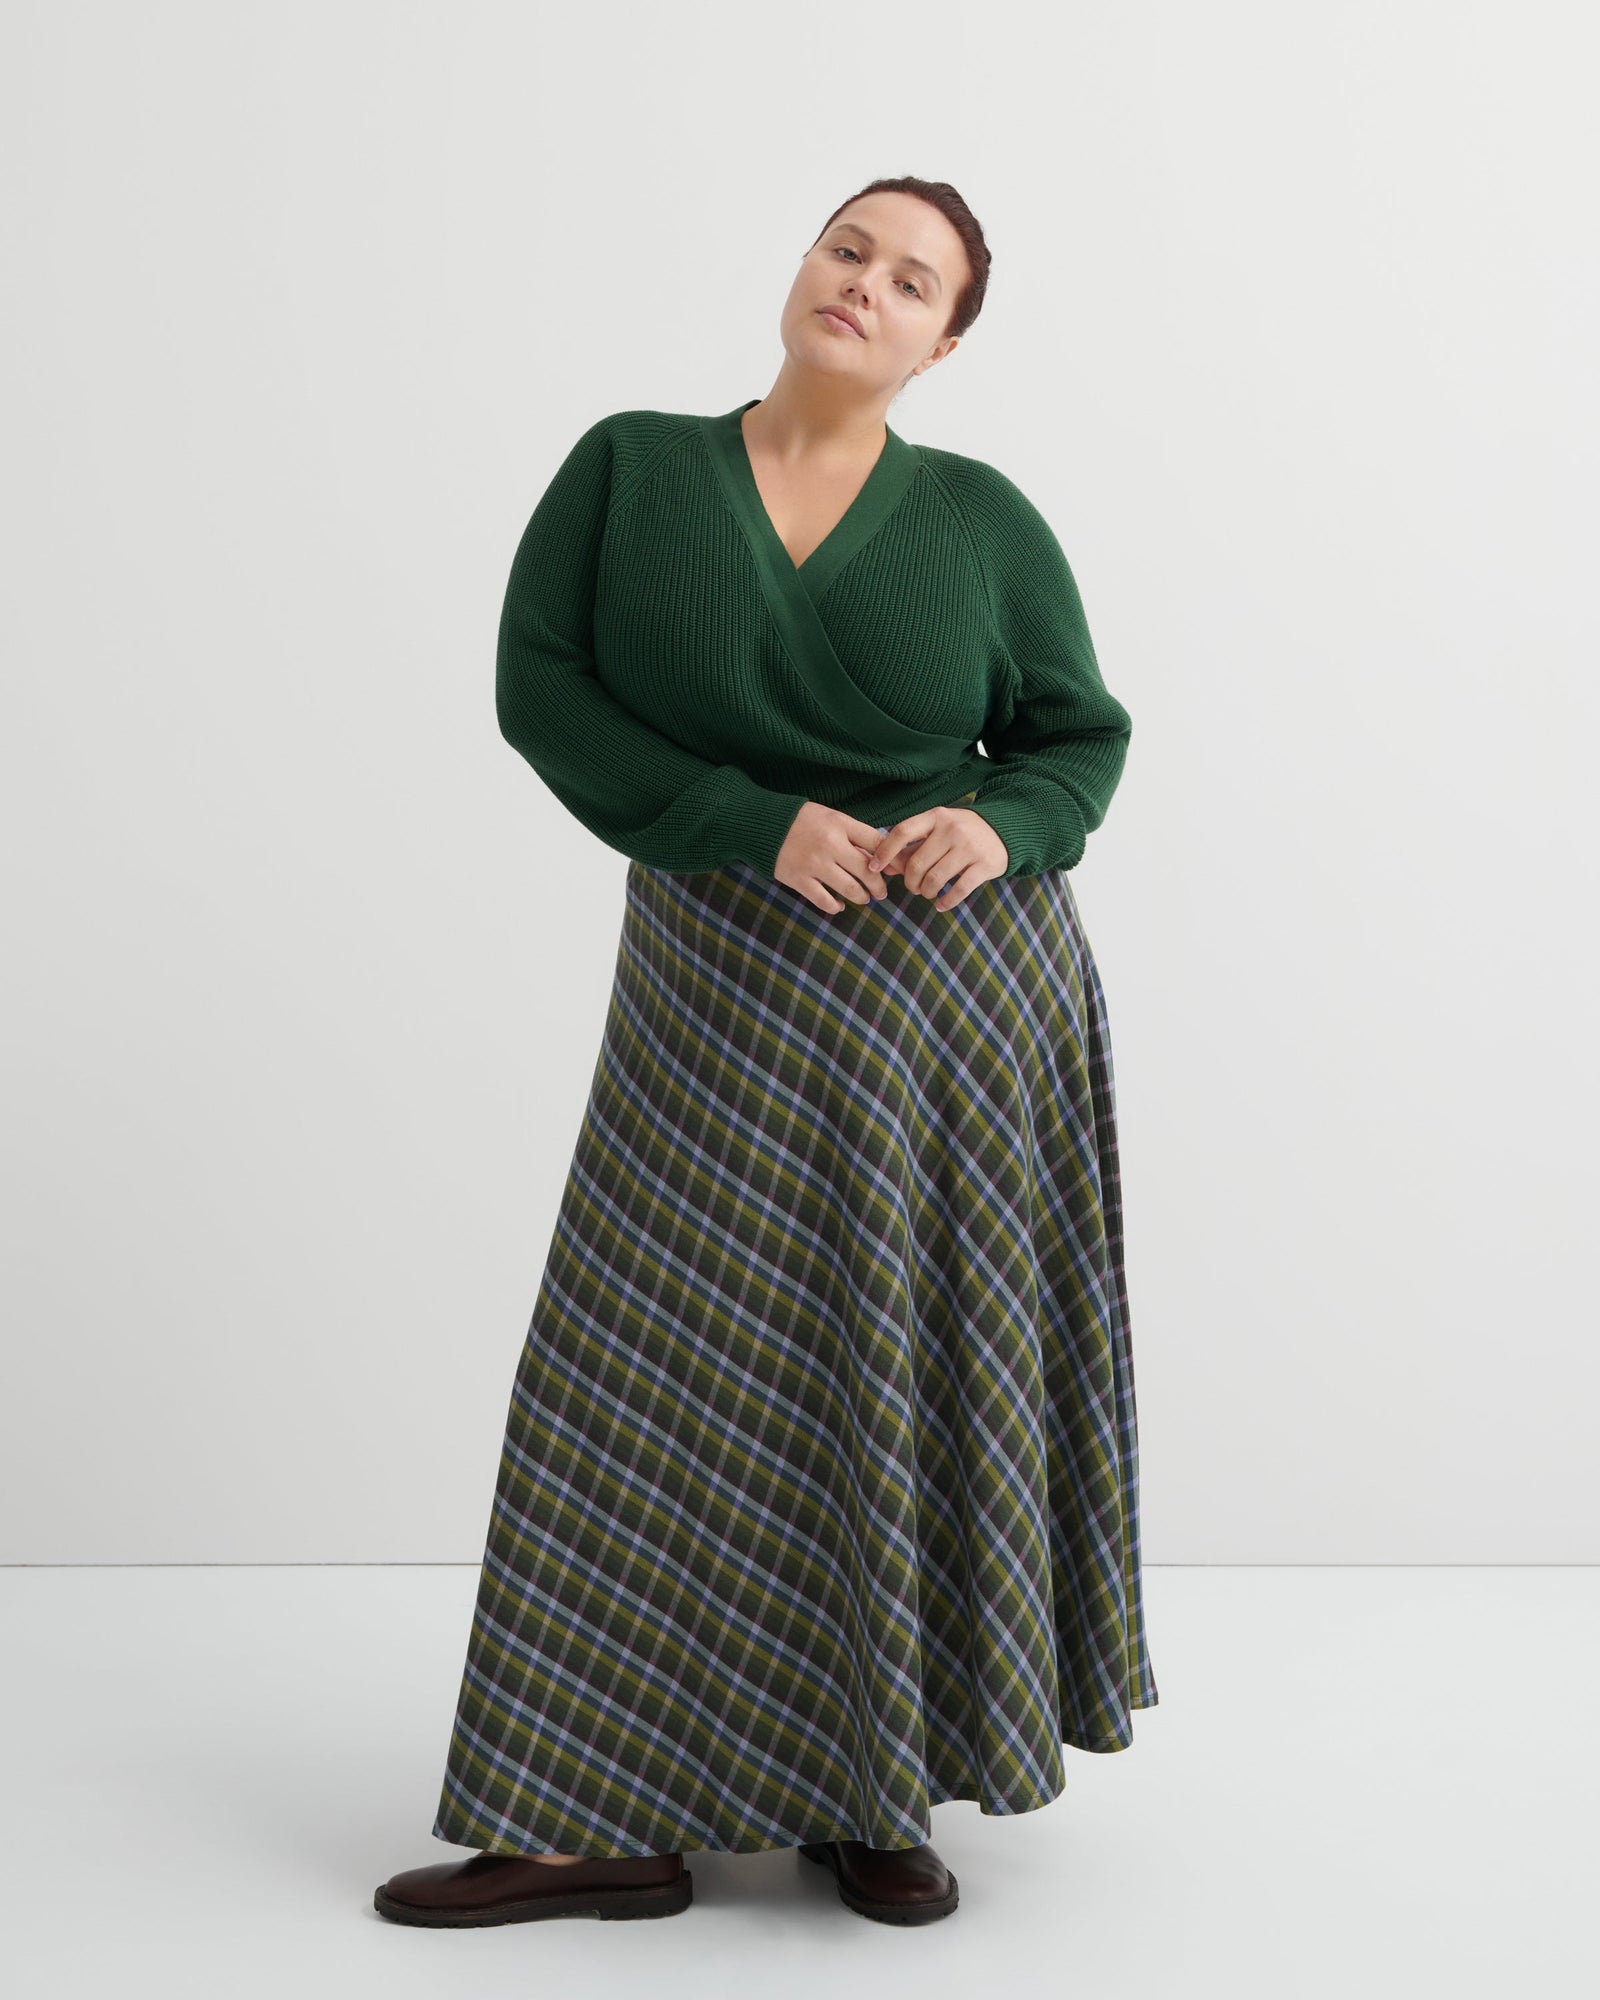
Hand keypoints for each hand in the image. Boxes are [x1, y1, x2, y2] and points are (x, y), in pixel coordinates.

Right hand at [774, 801, 893, 913]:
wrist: (763, 825)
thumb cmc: (801, 820)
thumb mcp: (830, 817)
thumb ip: (853, 833)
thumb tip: (880, 855)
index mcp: (840, 824)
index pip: (876, 843)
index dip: (891, 859)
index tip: (894, 869)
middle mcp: (830, 844)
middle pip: (867, 870)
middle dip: (879, 886)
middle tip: (882, 892)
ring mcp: (814, 864)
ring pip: (850, 889)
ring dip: (862, 897)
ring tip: (865, 898)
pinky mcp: (799, 879)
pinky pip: (825, 901)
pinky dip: (836, 906)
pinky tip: (840, 905)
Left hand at [866, 806, 1007, 910]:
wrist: (1005, 830)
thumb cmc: (961, 833)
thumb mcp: (938, 830)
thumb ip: (913, 846)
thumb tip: (887, 867)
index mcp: (936, 817)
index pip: (903, 832)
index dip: (885, 852)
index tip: (874, 868)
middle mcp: (952, 829)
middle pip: (917, 863)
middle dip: (910, 881)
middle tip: (914, 887)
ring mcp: (969, 847)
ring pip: (935, 879)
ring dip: (926, 892)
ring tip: (928, 892)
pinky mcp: (985, 865)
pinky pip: (959, 890)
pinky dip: (946, 902)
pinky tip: (941, 905)